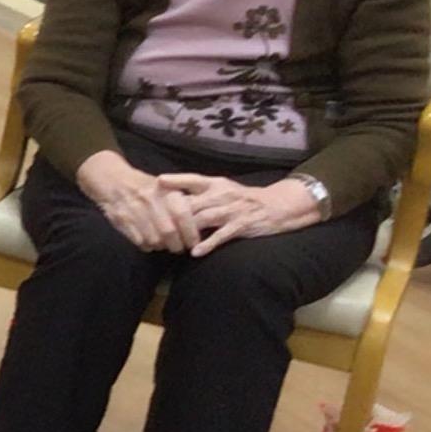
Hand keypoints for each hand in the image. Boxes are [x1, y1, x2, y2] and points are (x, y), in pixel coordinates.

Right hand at [76, 150, 196, 251]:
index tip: (193, 243)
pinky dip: (146, 245)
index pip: (183, 215)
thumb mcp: (166, 186)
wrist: (113, 178)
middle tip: (178, 248)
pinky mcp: (121, 219)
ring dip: (160, 246)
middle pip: (169, 231)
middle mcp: (150, 199)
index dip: (191, 233)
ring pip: (153, 239)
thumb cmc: (145, 186)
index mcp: (165, 190)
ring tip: (162, 245)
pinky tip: (148, 243)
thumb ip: (181, 203)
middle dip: (176, 245)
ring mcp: (134, 209)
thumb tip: (198, 225)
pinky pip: (138, 240)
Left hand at [155, 172, 323, 254]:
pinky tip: (194, 252)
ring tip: (169, 242)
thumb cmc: (243, 198)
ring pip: (203, 219)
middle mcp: (222, 195)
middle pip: (192, 203)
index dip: (176, 180)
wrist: (276, 205)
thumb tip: (171, 196)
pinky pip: (222, 235)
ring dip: (185, 231)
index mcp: (216, 184)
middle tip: (154, 224)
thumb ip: (200, 192)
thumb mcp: (223, 188)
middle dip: (173, 214)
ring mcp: (231, 210)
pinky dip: (208, 244)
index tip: (157, 181)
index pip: (193, 179)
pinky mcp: (241, 225)